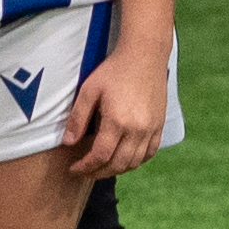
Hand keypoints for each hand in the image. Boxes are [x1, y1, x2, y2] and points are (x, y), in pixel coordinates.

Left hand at [61, 56, 161, 181]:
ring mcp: (151, 129)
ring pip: (135, 162)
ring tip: (102, 167)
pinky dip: (136, 161)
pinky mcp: (159, 125)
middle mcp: (137, 129)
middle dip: (99, 172)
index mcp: (118, 121)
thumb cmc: (115, 70)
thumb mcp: (89, 90)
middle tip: (85, 171)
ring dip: (117, 169)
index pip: (100, 156)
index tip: (74, 168)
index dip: (85, 167)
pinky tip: (124, 159)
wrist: (144, 55)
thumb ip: (78, 118)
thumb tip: (68, 142)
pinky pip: (150, 153)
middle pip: (118, 164)